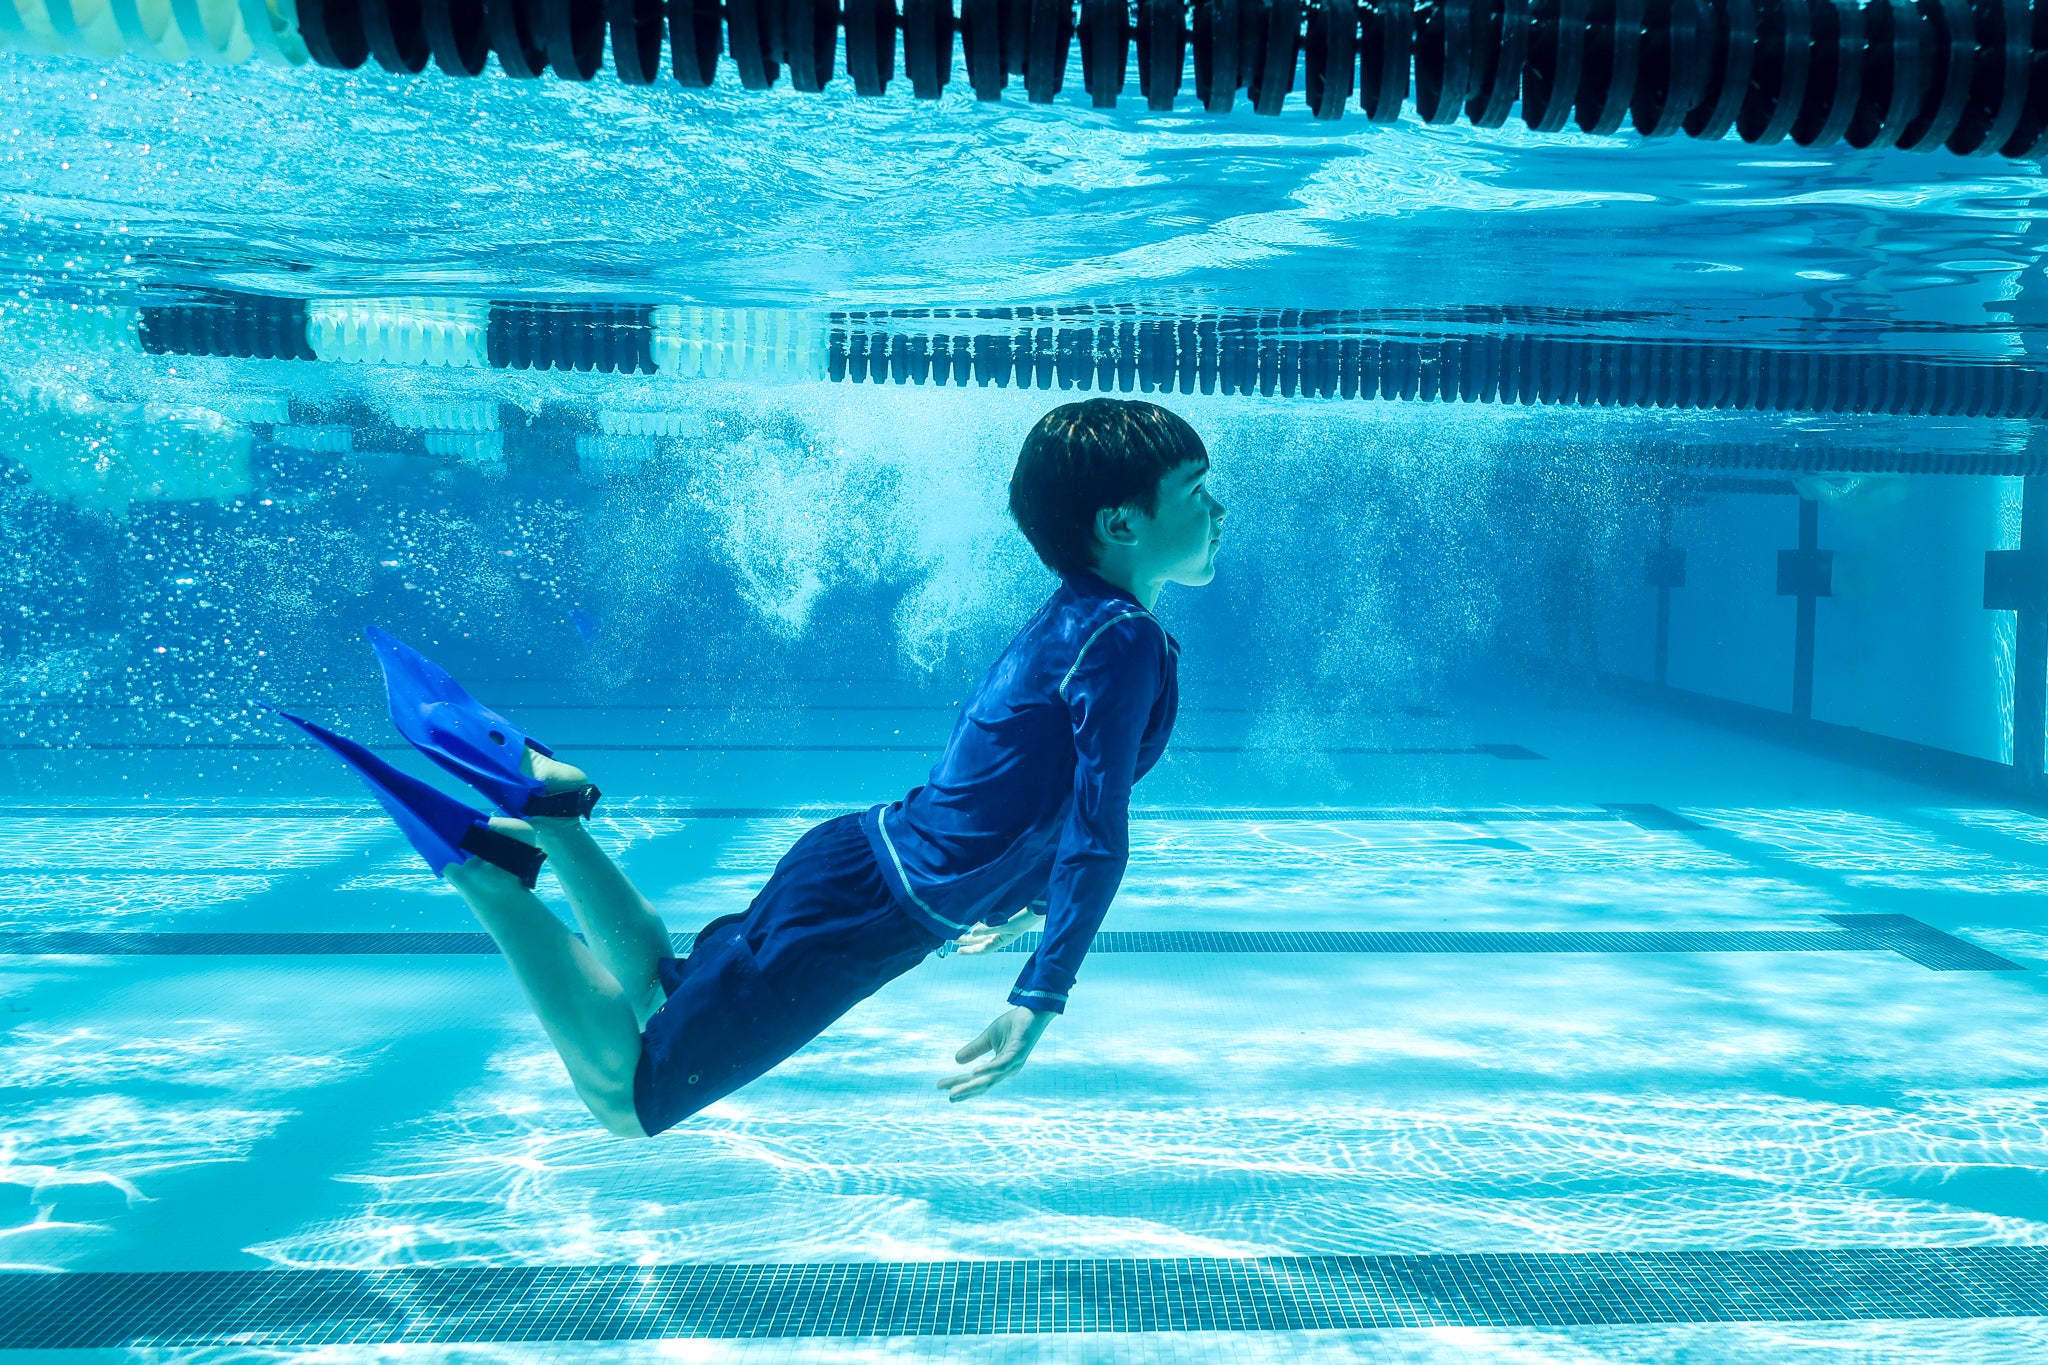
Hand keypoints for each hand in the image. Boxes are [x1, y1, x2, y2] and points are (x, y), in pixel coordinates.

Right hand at [936, 1006, 1052, 1102]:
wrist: (1032, 1011)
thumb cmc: (1013, 1026)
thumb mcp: (988, 1038)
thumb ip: (975, 1049)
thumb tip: (956, 1060)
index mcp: (999, 1067)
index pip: (977, 1079)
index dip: (960, 1084)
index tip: (941, 1087)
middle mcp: (1006, 1069)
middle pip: (982, 1084)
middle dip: (965, 1091)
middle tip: (949, 1097)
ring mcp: (1013, 1062)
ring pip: (990, 1079)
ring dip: (972, 1086)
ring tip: (956, 1092)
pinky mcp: (1018, 1052)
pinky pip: (1002, 1064)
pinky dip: (988, 1070)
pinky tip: (975, 1072)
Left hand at [950, 907, 1045, 955]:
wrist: (1036, 905)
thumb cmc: (1023, 917)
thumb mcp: (1005, 925)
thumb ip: (988, 928)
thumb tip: (972, 933)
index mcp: (1001, 941)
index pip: (982, 949)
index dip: (970, 951)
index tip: (957, 951)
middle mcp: (1000, 935)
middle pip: (980, 940)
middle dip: (966, 940)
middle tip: (952, 938)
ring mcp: (1001, 927)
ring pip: (982, 931)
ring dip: (970, 931)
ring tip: (958, 928)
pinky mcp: (1001, 917)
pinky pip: (985, 923)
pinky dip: (977, 922)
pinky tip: (970, 919)